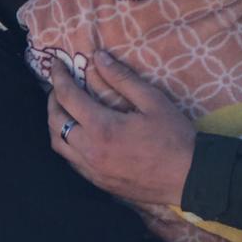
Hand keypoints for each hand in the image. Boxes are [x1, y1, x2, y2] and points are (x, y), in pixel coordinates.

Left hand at [47, 51, 195, 207]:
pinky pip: (71, 161)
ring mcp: (92, 170)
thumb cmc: (174, 137)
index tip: (56, 64)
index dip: (59, 77)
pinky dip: (67, 143)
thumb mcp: (152, 101)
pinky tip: (79, 134)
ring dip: (56, 123)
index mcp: (102, 128)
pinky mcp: (99, 183)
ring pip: (58, 145)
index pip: (67, 97)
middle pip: (55, 122)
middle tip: (60, 85)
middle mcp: (90, 151)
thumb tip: (98, 58)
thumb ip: (122, 78)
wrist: (189, 177)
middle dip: (53, 100)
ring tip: (65, 109)